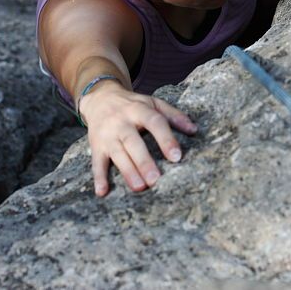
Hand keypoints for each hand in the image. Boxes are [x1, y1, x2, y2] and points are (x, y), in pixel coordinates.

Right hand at [79, 80, 197, 196]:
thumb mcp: (153, 103)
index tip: (176, 157)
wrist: (100, 98)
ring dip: (127, 171)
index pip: (154, 122)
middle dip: (144, 161)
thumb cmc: (133, 105)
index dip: (166, 139)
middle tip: (156, 179)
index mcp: (139, 110)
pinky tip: (102, 192)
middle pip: (133, 142)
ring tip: (139, 187)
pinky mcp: (96, 146)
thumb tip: (195, 130)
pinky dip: (98, 177)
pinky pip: (96, 163)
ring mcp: (107, 134)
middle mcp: (121, 122)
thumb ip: (173, 115)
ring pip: (117, 154)